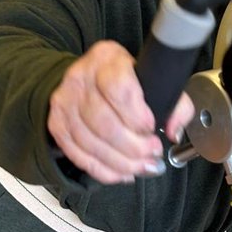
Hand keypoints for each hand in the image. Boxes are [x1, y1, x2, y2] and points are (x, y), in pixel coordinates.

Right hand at [48, 41, 193, 184]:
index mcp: (107, 59)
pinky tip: (122, 172)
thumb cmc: (124, 81)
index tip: (151, 129)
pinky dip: (103, 171)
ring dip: (121, 163)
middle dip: (133, 147)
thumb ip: (174, 104)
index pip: (119, 89)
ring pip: (92, 143)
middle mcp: (81, 78)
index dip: (137, 116)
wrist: (86, 80)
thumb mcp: (152, 80)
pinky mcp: (57, 124)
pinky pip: (80, 156)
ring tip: (141, 166)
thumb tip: (174, 131)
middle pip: (105, 122)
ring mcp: (65, 102)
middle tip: (152, 154)